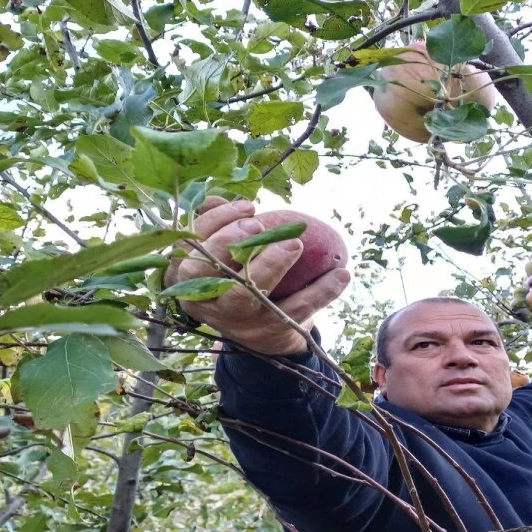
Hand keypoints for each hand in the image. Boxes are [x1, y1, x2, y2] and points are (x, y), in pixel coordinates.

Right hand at [165, 198, 350, 355]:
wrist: (264, 333)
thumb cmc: (239, 278)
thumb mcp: (225, 255)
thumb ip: (220, 227)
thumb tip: (217, 198)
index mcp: (190, 278)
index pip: (190, 247)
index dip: (215, 223)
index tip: (248, 206)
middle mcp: (208, 301)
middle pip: (210, 275)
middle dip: (230, 246)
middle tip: (258, 226)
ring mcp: (238, 321)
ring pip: (248, 296)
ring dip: (272, 267)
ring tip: (295, 244)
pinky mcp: (270, 332)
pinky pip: (296, 310)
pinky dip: (322, 292)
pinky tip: (341, 274)